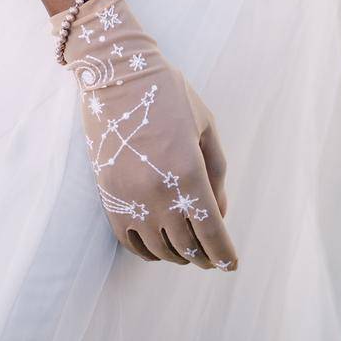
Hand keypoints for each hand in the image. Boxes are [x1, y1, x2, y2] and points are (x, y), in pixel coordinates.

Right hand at [48, 0, 238, 271]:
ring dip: (178, 256)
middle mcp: (160, 192)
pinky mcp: (109, 198)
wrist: (117, 76)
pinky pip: (130, 242)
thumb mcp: (205, 127)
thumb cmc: (170, 95)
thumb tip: (221, 213)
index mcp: (189, 172)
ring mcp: (131, 198)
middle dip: (204, 256)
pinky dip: (148, 252)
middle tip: (211, 257)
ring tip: (188, 250)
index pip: (211, 232)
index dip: (224, 254)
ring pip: (160, 249)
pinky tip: (159, 246)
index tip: (231, 265)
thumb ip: (217, 173)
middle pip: (188, 246)